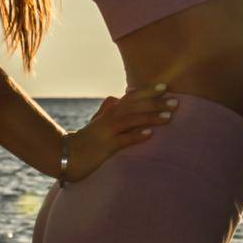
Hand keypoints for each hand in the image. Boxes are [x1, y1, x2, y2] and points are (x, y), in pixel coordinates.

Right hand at [60, 84, 180, 181]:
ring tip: (168, 117)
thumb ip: (108, 109)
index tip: (166, 86)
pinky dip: (136, 136)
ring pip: (131, 120)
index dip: (148, 90)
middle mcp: (109, 117)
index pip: (132, 96)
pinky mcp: (105, 147)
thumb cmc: (86, 140)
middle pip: (135, 105)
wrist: (66, 156)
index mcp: (110, 111)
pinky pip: (122, 140)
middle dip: (156, 102)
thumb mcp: (97, 122)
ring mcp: (107, 131)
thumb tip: (117, 97)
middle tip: (176, 102)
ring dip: (150, 117)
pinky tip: (150, 135)